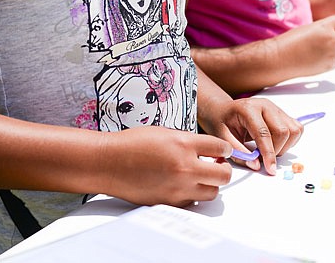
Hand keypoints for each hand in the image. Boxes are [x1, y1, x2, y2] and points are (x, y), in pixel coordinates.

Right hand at [103, 125, 232, 206]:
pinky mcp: (169, 202)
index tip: (222, 150)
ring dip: (211, 184)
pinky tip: (184, 185)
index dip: (224, 148)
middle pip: (224, 175)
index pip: (221, 147)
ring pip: (212, 193)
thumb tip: (208, 151)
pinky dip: (193, 194)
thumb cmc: (133, 144)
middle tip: (218, 165)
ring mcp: (178, 188)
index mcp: (184, 144)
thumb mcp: (166, 133)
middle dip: (224, 169)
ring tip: (201, 176)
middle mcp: (184, 167)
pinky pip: (192, 202)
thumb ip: (189, 142)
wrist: (109, 162)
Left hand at [197, 97, 302, 175]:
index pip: (264, 133)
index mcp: (248, 109)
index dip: (268, 153)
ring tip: (267, 150)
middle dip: (276, 150)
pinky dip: (290, 141)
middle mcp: (265, 105)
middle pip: (282, 131)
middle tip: (261, 157)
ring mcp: (276, 108)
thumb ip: (239, 152)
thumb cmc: (221, 122)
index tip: (270, 170)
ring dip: (284, 146)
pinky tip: (275, 144)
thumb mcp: (222, 138)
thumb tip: (256, 165)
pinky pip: (296, 129)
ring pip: (293, 130)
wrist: (223, 110)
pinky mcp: (282, 113)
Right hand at [277, 15, 334, 78]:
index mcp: (324, 26)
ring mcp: (331, 54)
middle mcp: (331, 40)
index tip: (331, 28)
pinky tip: (317, 59)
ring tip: (323, 51)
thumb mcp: (308, 28)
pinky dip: (330, 61)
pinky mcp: (328, 67)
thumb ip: (323, 29)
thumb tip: (332, 32)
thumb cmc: (289, 42)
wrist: (279, 58)